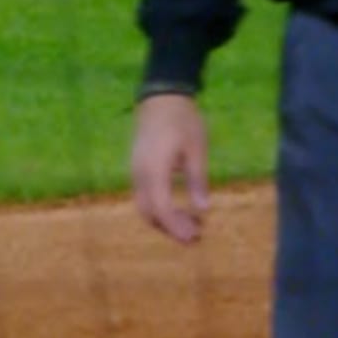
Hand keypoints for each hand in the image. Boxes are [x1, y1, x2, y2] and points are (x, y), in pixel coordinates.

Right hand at [131, 92, 210, 242]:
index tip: (193, 238)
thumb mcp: (197, 150)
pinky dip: (158, 208)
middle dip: (170, 228)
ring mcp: (135, 172)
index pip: (161, 208)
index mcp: (154, 171)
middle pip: (149, 212)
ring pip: (144, 206)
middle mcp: (139, 175)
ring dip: (164, 220)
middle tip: (194, 237)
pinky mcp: (137, 169)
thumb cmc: (183, 121)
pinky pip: (143, 196)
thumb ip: (197, 180)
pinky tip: (178, 210)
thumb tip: (203, 209)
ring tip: (189, 226)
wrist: (160, 99)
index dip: (176, 226)